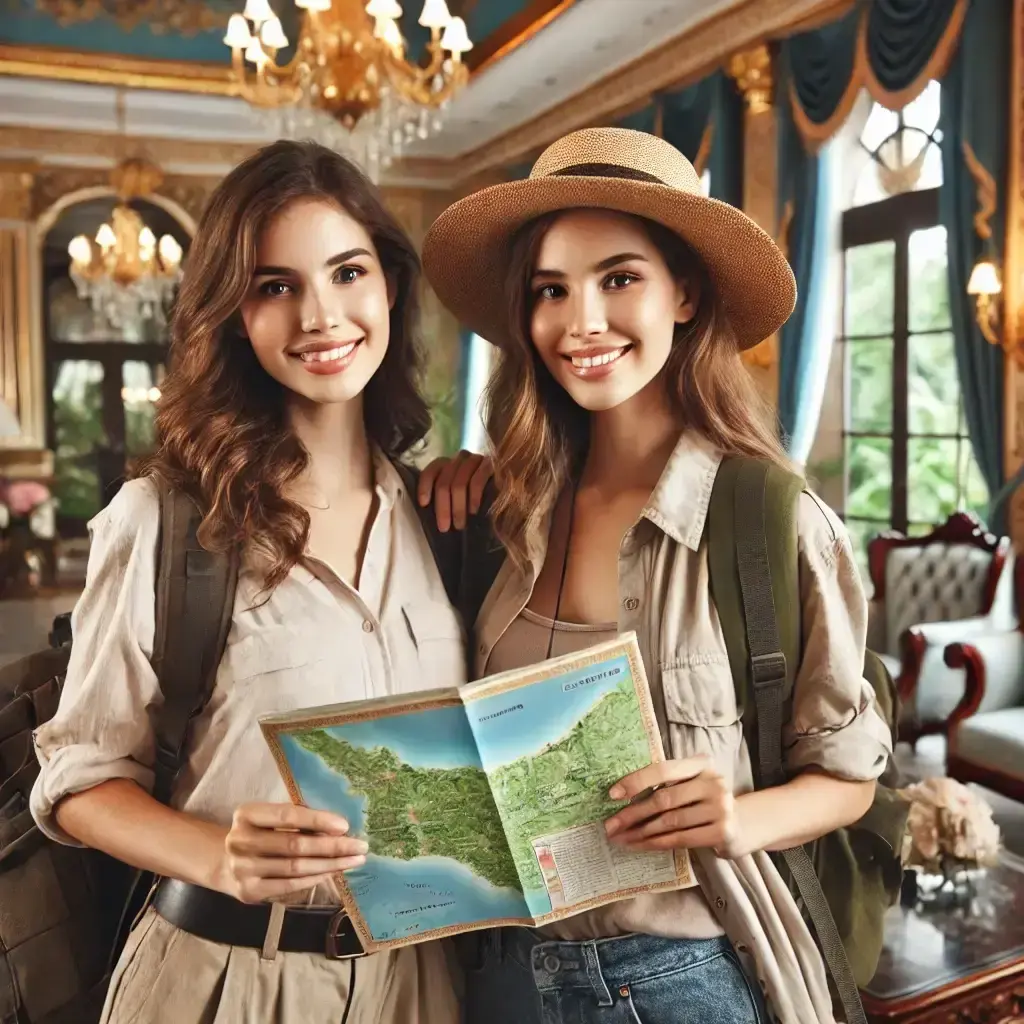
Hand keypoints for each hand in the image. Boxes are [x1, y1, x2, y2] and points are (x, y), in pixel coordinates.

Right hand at [215, 803, 367, 903]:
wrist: (223, 862)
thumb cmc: (258, 832)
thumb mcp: (268, 818)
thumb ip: (296, 819)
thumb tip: (338, 825)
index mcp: (246, 814)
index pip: (287, 816)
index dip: (317, 820)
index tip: (345, 825)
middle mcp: (240, 841)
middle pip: (295, 845)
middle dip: (333, 846)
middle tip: (360, 846)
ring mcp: (243, 869)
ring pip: (296, 868)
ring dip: (330, 865)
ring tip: (354, 860)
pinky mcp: (249, 892)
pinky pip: (290, 885)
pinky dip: (315, 878)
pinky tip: (333, 872)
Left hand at [417, 450, 492, 531]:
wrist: (511, 499)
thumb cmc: (481, 502)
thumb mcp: (458, 498)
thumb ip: (446, 497)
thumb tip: (427, 508)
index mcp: (451, 464)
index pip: (433, 469)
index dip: (425, 485)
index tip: (424, 504)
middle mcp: (462, 459)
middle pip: (444, 480)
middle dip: (442, 507)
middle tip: (444, 527)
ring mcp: (477, 459)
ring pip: (458, 482)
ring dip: (457, 507)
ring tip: (459, 525)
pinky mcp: (491, 464)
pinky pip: (477, 480)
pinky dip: (473, 497)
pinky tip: (473, 511)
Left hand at [603, 757, 742, 857]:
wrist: (743, 824)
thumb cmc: (705, 802)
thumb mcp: (692, 785)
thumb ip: (668, 786)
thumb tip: (622, 797)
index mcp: (701, 764)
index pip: (663, 770)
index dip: (636, 781)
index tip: (612, 795)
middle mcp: (713, 782)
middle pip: (663, 799)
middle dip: (632, 814)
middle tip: (610, 826)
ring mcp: (720, 808)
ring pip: (669, 822)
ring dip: (640, 832)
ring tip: (621, 838)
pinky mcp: (722, 832)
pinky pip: (680, 838)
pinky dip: (656, 843)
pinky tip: (640, 846)